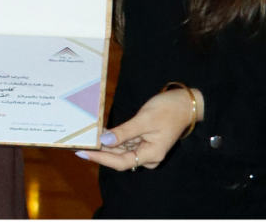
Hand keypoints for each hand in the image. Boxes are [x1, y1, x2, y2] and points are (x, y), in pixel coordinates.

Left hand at [76, 87, 202, 171]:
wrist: (185, 103)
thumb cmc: (167, 110)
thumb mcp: (144, 120)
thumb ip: (124, 132)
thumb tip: (104, 141)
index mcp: (151, 155)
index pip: (121, 162)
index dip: (101, 158)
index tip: (83, 152)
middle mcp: (148, 156)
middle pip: (119, 158)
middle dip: (101, 151)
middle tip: (80, 143)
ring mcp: (146, 149)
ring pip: (121, 151)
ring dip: (106, 144)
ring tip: (87, 138)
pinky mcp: (144, 141)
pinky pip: (126, 143)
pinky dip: (114, 139)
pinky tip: (101, 133)